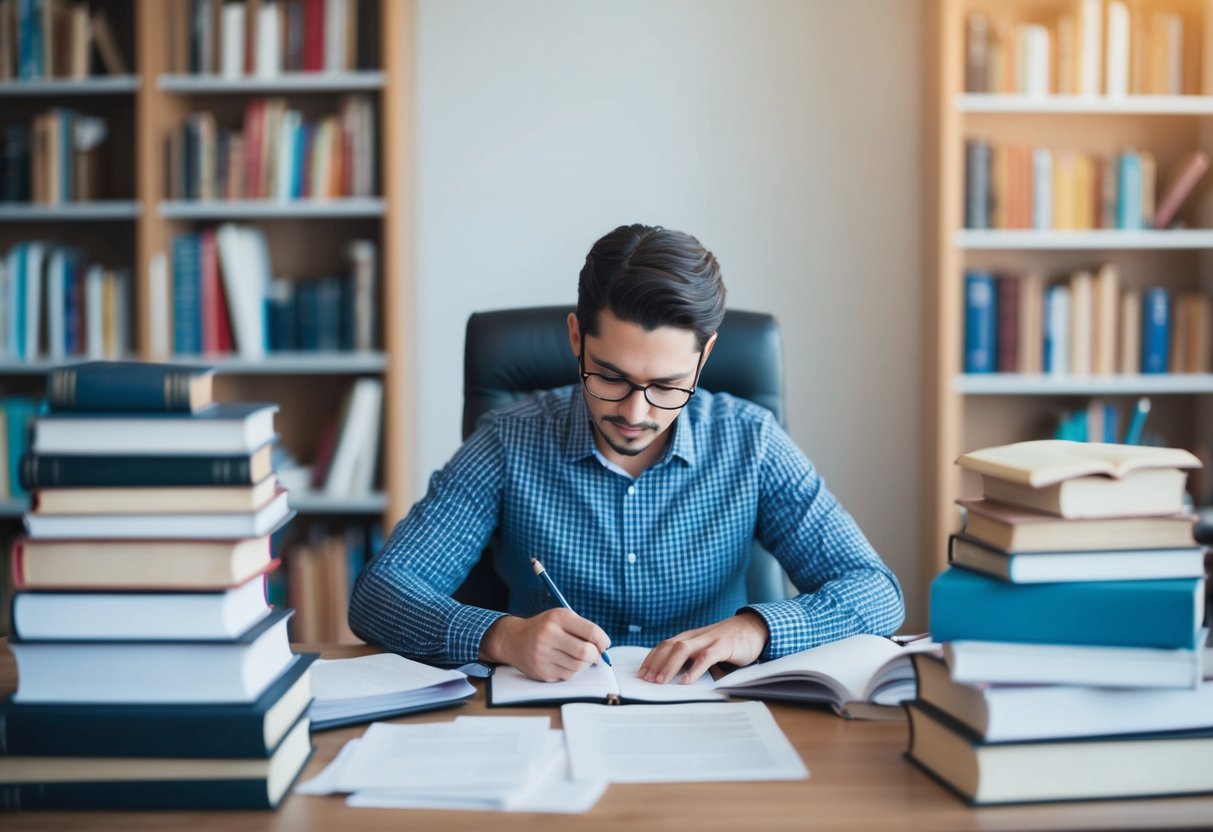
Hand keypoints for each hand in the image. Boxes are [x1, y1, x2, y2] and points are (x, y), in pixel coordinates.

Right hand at [479, 608, 610, 681]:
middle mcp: (549, 635)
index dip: (603, 641)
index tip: (604, 645)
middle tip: (596, 656)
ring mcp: (544, 655)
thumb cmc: (545, 628)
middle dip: (596, 656)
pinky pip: (568, 676)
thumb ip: (583, 629)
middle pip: (586, 652)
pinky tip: (564, 662)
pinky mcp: (542, 672)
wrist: (513, 640)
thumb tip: (604, 649)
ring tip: (579, 658)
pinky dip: (572, 671)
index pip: (591, 632)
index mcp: (558, 618)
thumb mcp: (561, 618)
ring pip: (579, 667)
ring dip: (585, 664)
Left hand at [638, 611, 768, 684]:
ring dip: (668, 666)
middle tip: (646, 680)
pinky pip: (706, 657)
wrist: (753, 628)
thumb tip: (673, 678)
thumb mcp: (706, 649)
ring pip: (682, 650)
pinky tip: (685, 681)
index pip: (664, 645)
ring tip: (660, 681)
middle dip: (655, 663)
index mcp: (689, 638)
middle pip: (668, 646)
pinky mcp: (724, 646)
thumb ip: (692, 659)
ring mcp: (709, 639)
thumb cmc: (728, 643)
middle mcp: (695, 637)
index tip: (641, 674)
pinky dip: (694, 669)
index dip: (650, 659)